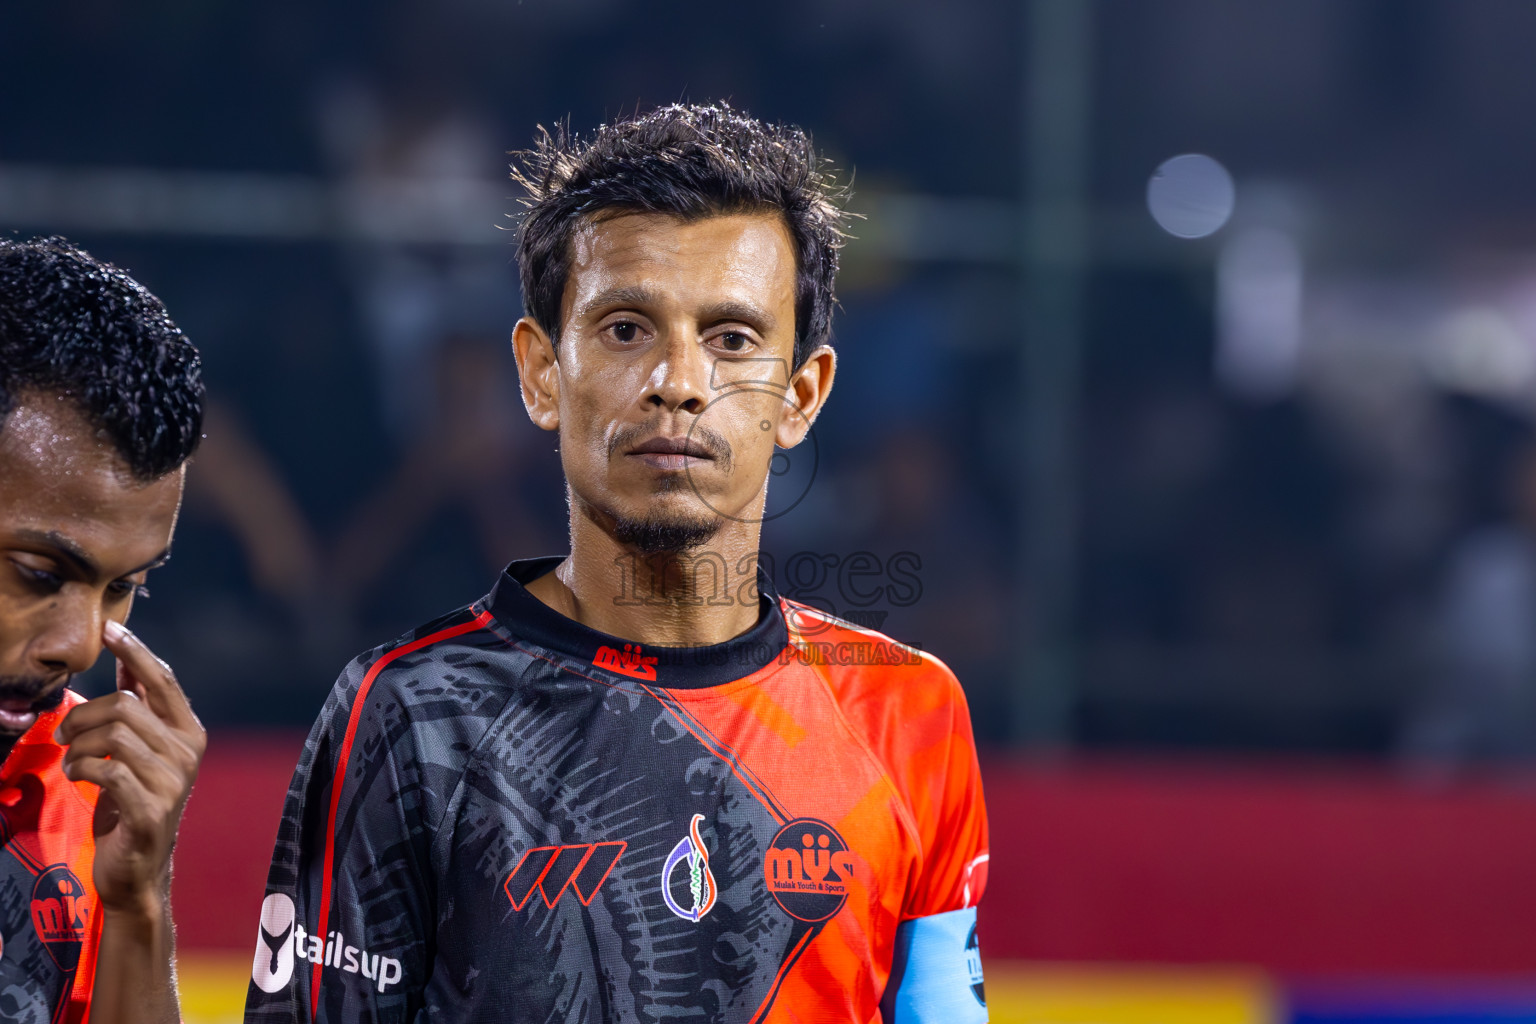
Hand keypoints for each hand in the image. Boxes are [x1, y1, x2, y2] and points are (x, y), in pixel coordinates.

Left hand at [55, 620, 205, 915]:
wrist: (137, 868)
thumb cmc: (133, 802)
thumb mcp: (140, 750)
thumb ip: (139, 707)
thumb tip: (125, 657)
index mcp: (190, 732)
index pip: (163, 681)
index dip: (135, 652)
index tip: (110, 628)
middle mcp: (188, 752)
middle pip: (126, 706)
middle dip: (83, 714)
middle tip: (64, 733)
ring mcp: (173, 782)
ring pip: (114, 734)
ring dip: (78, 744)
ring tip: (71, 759)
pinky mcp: (151, 809)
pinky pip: (106, 769)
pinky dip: (81, 768)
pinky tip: (78, 775)